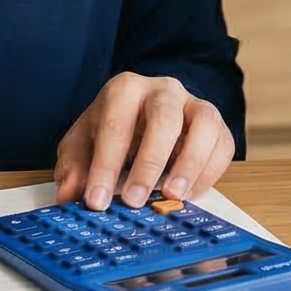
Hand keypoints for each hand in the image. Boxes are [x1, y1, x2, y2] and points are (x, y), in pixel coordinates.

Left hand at [54, 73, 233, 209]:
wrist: (147, 113)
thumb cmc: (114, 128)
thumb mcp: (84, 143)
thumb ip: (74, 166)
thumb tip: (68, 194)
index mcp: (125, 89)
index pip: (115, 125)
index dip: (104, 166)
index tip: (97, 200)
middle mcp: (163, 91)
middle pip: (163, 120)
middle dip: (148, 163)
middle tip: (135, 201)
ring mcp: (194, 105)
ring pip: (203, 125)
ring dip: (189, 164)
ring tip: (172, 196)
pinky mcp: (217, 125)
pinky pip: (222, 145)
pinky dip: (209, 172)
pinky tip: (190, 193)